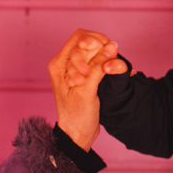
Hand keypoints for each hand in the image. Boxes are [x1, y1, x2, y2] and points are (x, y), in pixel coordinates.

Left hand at [47, 29, 129, 151]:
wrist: (77, 134)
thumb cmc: (77, 116)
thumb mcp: (87, 90)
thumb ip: (98, 67)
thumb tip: (112, 46)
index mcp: (59, 64)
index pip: (80, 38)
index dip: (96, 40)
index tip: (108, 50)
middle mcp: (65, 64)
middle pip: (88, 44)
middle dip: (101, 52)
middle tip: (106, 68)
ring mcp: (75, 69)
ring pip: (95, 53)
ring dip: (104, 60)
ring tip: (109, 73)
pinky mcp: (85, 76)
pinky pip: (97, 63)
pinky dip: (106, 66)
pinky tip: (113, 73)